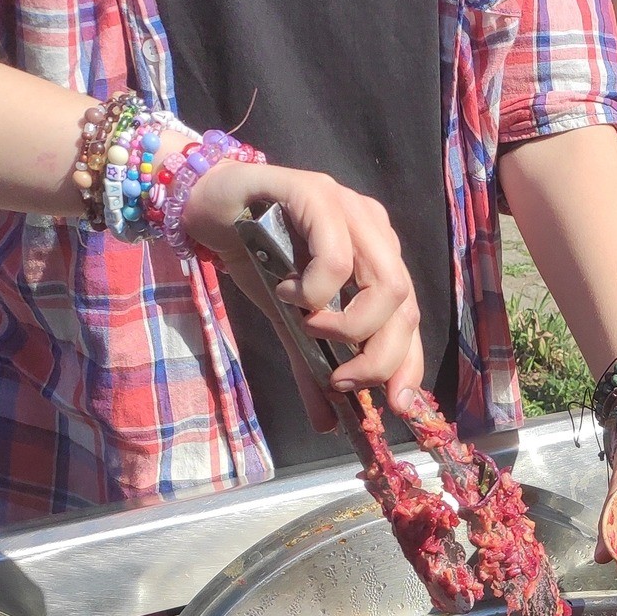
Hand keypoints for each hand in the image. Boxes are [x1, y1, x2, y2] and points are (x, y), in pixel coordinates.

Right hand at [179, 152, 424, 429]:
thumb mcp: (290, 323)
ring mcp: (349, 207)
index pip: (411, 318)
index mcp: (379, 257)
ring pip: (386, 284)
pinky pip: (336, 255)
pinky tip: (288, 293)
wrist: (206, 207)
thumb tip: (328, 424)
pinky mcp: (314, 192)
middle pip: (406, 306)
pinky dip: (316, 290)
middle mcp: (374, 230)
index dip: (408, 365)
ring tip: (308, 326)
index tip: (395, 406)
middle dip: (378, 358)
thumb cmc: (255, 256)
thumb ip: (313, 367)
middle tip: (338, 378)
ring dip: (348, 326)